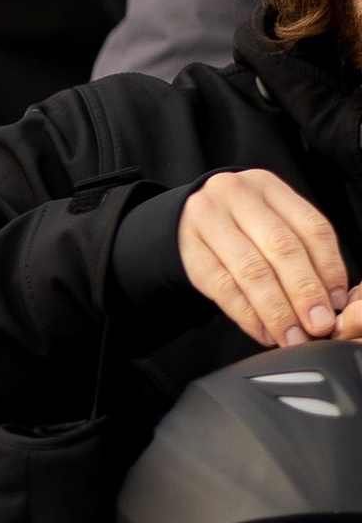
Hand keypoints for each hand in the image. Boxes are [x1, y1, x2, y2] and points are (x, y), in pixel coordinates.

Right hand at [177, 167, 361, 347]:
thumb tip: (333, 301)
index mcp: (268, 186)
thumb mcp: (271, 222)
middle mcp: (236, 195)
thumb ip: (302, 251)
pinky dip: (247, 315)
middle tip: (318, 325)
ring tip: (293, 336)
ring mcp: (207, 220)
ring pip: (252, 270)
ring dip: (277, 311)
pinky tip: (264, 332)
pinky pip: (223, 288)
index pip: (311, 227)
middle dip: (304, 292)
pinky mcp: (188, 250)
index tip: (338, 304)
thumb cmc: (239, 226)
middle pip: (281, 247)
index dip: (330, 269)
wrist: (184, 220)